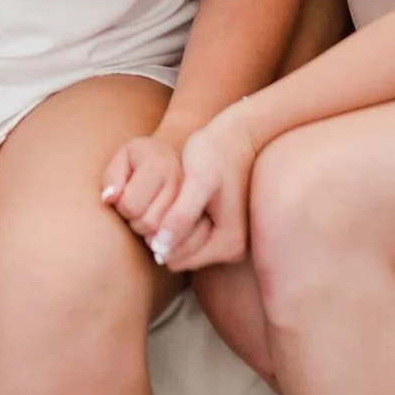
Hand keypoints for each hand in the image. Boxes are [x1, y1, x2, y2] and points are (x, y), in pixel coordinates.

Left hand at [100, 133, 186, 244]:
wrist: (179, 158)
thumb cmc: (143, 161)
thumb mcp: (125, 157)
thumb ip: (112, 176)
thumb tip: (110, 199)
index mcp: (159, 164)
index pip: (130, 205)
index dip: (121, 207)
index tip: (126, 196)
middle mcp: (181, 181)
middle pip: (148, 224)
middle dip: (136, 223)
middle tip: (139, 210)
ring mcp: (197, 201)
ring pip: (164, 239)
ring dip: (152, 236)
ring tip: (152, 218)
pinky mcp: (207, 218)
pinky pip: (185, 246)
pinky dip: (169, 246)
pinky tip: (165, 235)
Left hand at [146, 107, 263, 273]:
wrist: (236, 135)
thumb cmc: (216, 153)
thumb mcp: (198, 181)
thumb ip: (181, 215)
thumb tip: (161, 249)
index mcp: (228, 245)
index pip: (174, 258)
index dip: (157, 235)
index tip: (158, 205)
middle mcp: (231, 251)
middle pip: (177, 256)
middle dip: (163, 233)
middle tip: (165, 198)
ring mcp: (228, 243)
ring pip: (179, 246)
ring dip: (169, 227)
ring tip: (173, 196)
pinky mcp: (221, 231)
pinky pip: (187, 236)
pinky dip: (177, 221)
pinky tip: (179, 198)